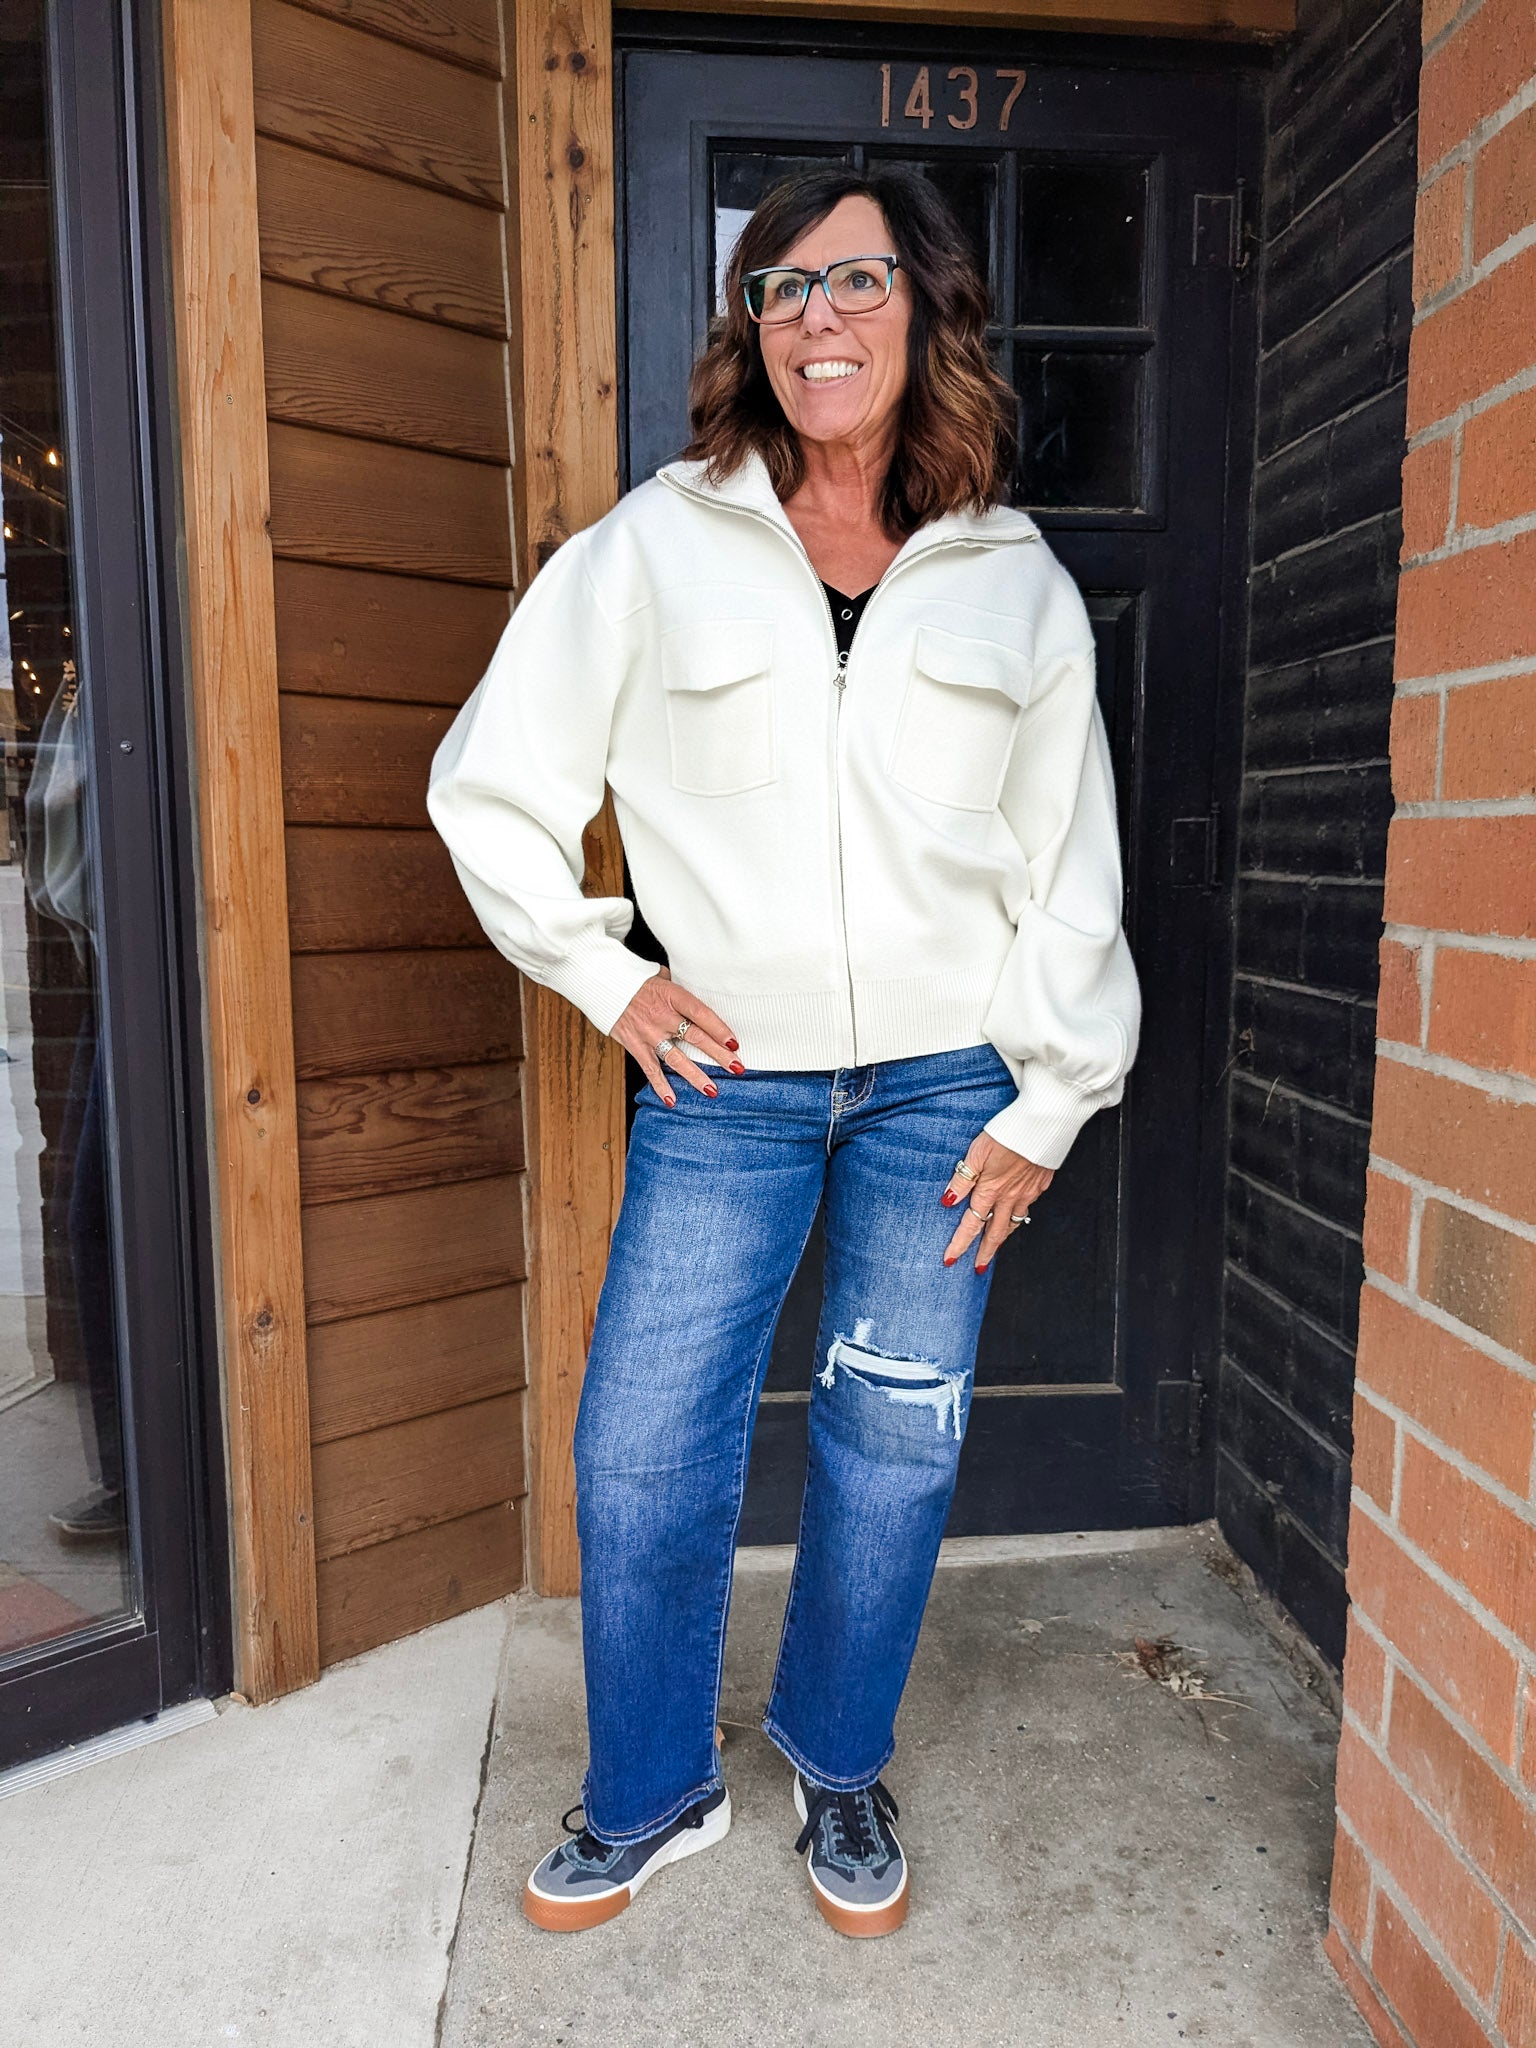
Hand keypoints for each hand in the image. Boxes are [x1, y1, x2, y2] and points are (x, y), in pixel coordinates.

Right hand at [611, 966, 743, 1105]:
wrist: (604, 984)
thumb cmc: (637, 980)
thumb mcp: (662, 976)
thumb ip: (680, 989)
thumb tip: (700, 991)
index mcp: (672, 996)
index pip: (701, 1014)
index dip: (719, 1029)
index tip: (734, 1043)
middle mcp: (662, 1016)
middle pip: (695, 1037)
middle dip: (718, 1055)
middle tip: (737, 1068)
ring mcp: (648, 1033)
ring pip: (676, 1058)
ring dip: (695, 1076)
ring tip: (712, 1090)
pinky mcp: (634, 1045)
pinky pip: (650, 1069)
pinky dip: (660, 1086)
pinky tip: (672, 1100)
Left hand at [940, 1132, 1053, 1271]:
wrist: (1045, 1123)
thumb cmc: (1007, 1132)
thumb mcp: (977, 1152)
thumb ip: (963, 1178)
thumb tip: (948, 1200)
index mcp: (991, 1189)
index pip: (971, 1224)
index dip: (960, 1243)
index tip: (951, 1259)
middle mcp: (1011, 1196)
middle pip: (996, 1232)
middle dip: (986, 1252)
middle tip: (979, 1268)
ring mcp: (1029, 1191)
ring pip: (1014, 1221)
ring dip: (1003, 1236)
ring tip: (996, 1245)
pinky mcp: (1041, 1182)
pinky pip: (1028, 1204)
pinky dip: (1020, 1213)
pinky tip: (1017, 1212)